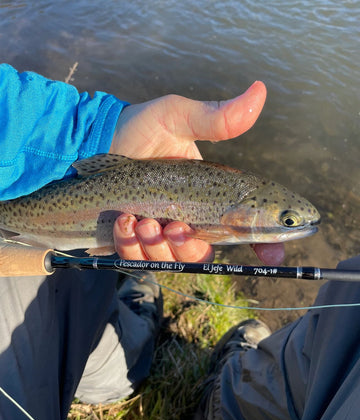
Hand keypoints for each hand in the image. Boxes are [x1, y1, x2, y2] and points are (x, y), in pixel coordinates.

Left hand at [110, 82, 284, 264]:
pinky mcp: (133, 239)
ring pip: (174, 261)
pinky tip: (124, 222)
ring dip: (160, 246)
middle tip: (175, 225)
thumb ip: (217, 117)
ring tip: (143, 221)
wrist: (96, 141)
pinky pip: (140, 259)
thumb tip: (260, 90)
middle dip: (190, 247)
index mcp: (211, 196)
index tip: (275, 254)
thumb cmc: (141, 128)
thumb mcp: (179, 118)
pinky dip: (133, 246)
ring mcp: (161, 232)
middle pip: (206, 254)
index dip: (266, 245)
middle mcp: (190, 218)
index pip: (246, 227)